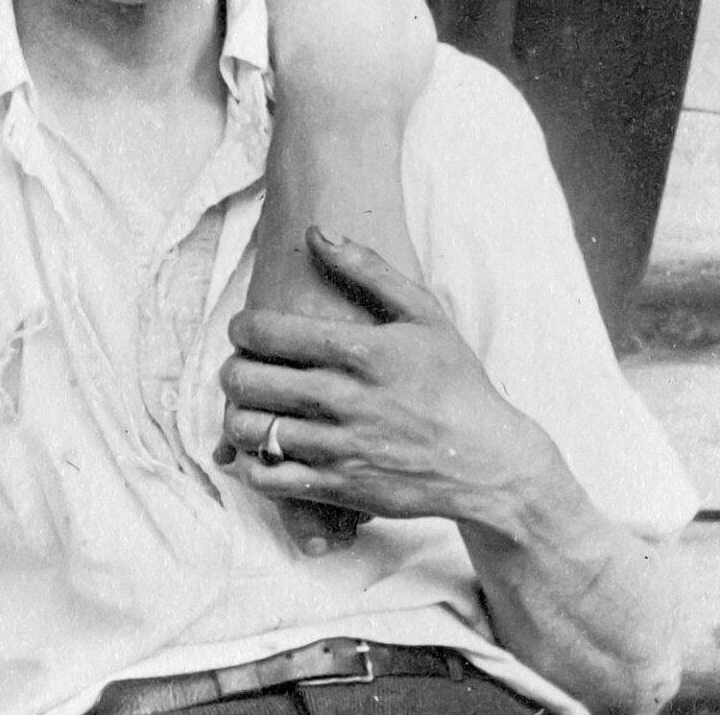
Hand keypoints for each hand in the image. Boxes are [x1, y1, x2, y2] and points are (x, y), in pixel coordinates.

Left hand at [217, 228, 561, 528]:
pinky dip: (250, 464)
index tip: (243, 331)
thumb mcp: (424, 313)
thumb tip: (317, 231)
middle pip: (249, 381)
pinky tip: (259, 450)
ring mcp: (341, 447)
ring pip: (252, 430)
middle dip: (231, 371)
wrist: (488, 462)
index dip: (241, 328)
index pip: (269, 333)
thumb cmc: (454, 381)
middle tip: (239, 368)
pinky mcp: (340, 488)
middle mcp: (346, 399)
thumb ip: (368, 268)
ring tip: (247, 408)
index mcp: (362, 352)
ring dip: (236, 417)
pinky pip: (269, 479)